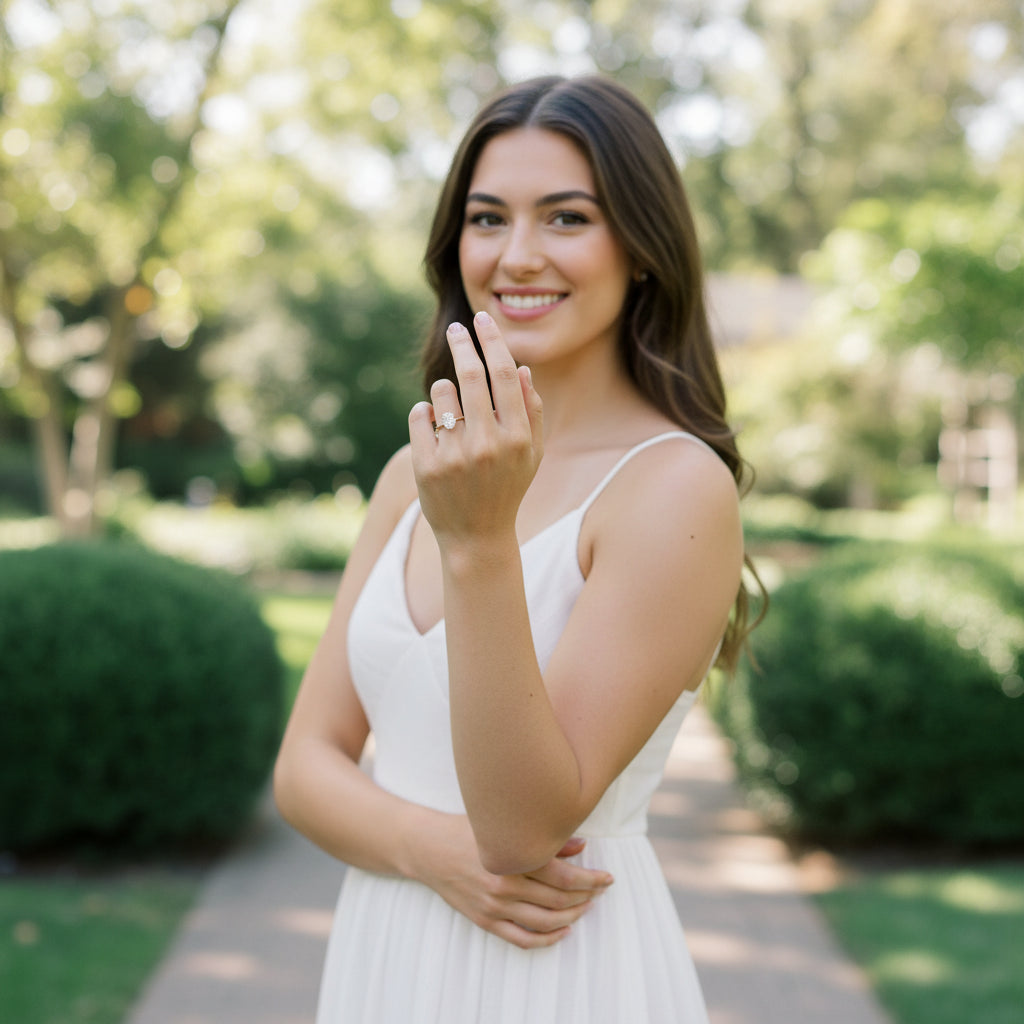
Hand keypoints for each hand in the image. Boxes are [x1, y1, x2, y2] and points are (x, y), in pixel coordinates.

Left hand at [409, 312, 543, 548]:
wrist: (477, 537)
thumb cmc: (508, 488)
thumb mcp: (531, 454)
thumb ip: (532, 411)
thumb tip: (521, 368)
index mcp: (516, 438)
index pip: (503, 374)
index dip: (492, 341)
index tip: (481, 319)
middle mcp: (486, 444)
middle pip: (469, 375)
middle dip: (462, 343)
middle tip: (456, 328)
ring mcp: (454, 456)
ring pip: (440, 393)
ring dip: (444, 391)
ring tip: (451, 412)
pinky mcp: (426, 466)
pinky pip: (419, 415)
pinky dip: (425, 413)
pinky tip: (436, 430)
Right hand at [410, 811, 612, 949]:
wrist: (428, 848)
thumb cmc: (466, 829)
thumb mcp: (502, 825)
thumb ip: (541, 837)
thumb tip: (582, 844)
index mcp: (512, 857)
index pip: (563, 876)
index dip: (590, 880)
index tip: (607, 878)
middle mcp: (504, 885)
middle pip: (558, 899)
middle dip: (586, 896)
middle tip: (600, 890)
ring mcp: (494, 906)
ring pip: (545, 921)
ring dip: (572, 917)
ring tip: (586, 907)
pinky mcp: (485, 920)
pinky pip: (523, 939)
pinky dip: (547, 939)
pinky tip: (563, 931)